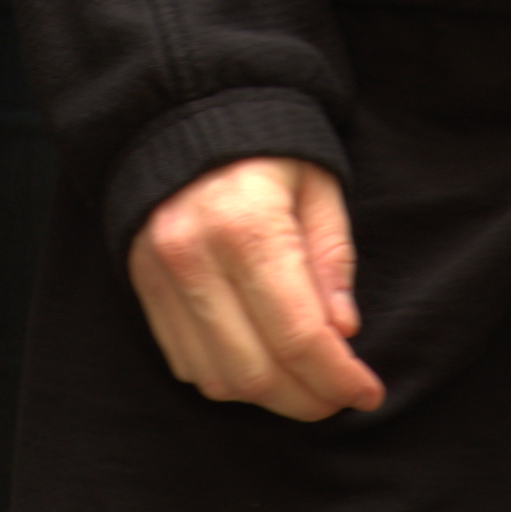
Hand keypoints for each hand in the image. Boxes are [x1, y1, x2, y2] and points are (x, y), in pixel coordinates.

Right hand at [131, 155, 386, 425]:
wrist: (183, 112)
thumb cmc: (264, 147)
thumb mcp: (317, 186)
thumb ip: (331, 260)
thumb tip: (342, 332)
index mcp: (247, 227)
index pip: (299, 336)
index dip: (338, 378)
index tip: (367, 392)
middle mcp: (195, 258)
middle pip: (257, 372)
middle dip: (308, 400)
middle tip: (340, 397)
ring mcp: (161, 277)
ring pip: (218, 378)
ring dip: (269, 397)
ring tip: (305, 385)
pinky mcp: (143, 288)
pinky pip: (186, 361)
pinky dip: (228, 378)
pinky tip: (261, 361)